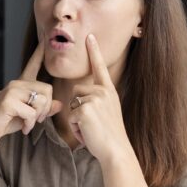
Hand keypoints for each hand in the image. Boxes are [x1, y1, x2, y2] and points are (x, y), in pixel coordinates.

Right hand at [0, 42, 64, 145]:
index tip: (44, 37)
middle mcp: (17, 84)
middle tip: (38, 119)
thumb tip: (59, 104)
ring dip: (37, 117)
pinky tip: (24, 127)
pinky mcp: (9, 101)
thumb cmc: (7, 121)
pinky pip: (31, 112)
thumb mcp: (29, 115)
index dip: (39, 52)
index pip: (33, 64)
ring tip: (29, 124)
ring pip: (40, 101)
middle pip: (47, 89)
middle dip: (46, 108)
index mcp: (21, 84)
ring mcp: (12, 91)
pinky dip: (30, 123)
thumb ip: (44, 108)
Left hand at [64, 35, 132, 163]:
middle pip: (76, 91)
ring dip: (76, 119)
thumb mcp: (107, 112)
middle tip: (92, 124)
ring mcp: (94, 99)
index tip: (89, 36)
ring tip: (91, 128)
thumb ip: (97, 101)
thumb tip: (81, 98)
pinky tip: (88, 133)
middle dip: (77, 108)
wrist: (116, 150)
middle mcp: (103, 92)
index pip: (99, 67)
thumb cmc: (110, 135)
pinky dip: (75, 128)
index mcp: (109, 91)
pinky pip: (71, 116)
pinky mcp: (85, 109)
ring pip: (72, 104)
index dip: (94, 51)